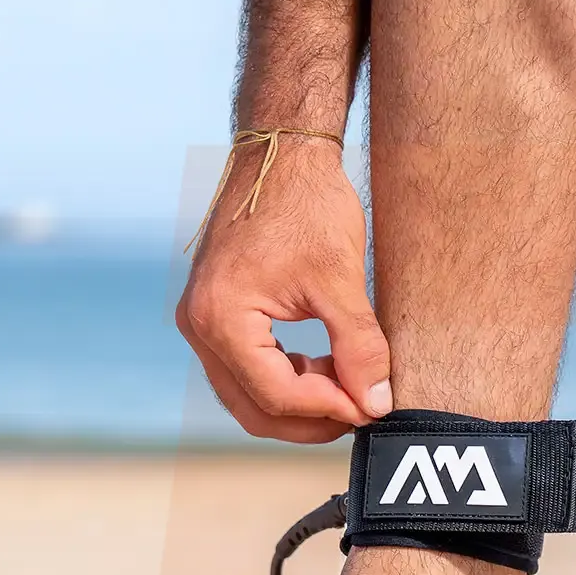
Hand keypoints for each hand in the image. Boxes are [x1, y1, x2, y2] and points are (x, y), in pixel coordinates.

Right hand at [176, 141, 390, 442]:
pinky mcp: (215, 317)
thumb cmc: (308, 205)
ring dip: (300, 405)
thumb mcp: (341, 280)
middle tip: (363, 409)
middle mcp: (199, 326)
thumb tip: (377, 404)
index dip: (329, 411)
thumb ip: (360, 347)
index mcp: (221, 318)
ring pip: (250, 398)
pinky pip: (247, 373)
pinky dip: (287, 382)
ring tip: (349, 387)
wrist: (280, 154)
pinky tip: (326, 367)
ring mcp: (201, 323)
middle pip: (256, 410)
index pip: (277, 396)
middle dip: (312, 420)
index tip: (372, 407)